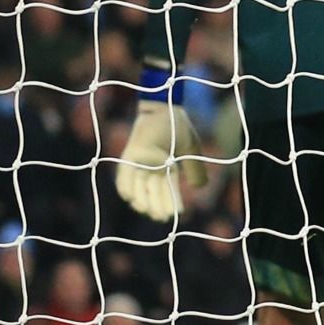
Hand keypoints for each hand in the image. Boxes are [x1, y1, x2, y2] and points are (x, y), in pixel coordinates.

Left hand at [115, 101, 206, 219]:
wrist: (166, 106)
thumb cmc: (178, 125)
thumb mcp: (191, 148)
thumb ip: (195, 167)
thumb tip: (199, 188)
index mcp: (165, 169)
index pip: (168, 191)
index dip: (171, 203)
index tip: (175, 215)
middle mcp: (150, 169)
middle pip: (152, 193)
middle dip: (157, 206)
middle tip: (161, 218)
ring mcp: (139, 163)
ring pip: (138, 188)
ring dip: (142, 201)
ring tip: (149, 211)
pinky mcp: (130, 155)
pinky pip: (124, 175)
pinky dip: (125, 187)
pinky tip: (131, 198)